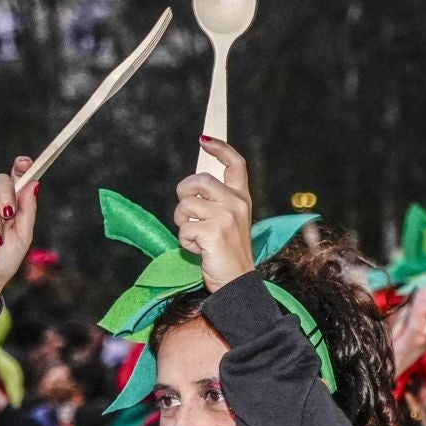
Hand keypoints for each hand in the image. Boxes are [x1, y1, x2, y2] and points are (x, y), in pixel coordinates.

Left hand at [174, 138, 255, 291]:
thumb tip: (192, 188)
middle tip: (187, 213)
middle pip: (199, 181)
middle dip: (184, 194)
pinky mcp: (213, 232)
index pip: (235, 164)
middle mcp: (236, 204)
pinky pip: (184, 228)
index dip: (219, 148)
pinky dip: (185, 242)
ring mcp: (225, 217)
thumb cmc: (229, 255)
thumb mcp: (230, 223)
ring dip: (183, 224)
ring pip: (185, 206)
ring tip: (196, 238)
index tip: (205, 140)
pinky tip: (199, 250)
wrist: (238, 284)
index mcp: (242, 199)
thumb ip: (217, 203)